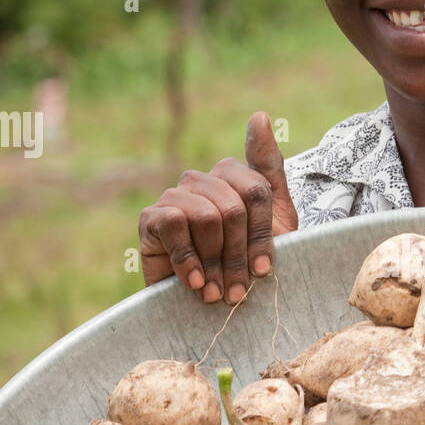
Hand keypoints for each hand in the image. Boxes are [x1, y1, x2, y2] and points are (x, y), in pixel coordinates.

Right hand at [138, 112, 297, 301]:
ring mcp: (174, 197)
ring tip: (217, 291)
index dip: (262, 236)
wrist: (211, 310)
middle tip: (239, 291)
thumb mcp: (274, 220)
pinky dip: (188, 259)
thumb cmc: (246, 265)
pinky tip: (195, 283)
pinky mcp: (150, 219)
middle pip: (232, 207)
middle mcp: (201, 180)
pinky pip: (172, 224)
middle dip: (239, 256)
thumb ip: (269, 167)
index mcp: (232, 175)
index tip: (264, 271)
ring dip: (215, 263)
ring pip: (205, 216)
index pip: (256, 191)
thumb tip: (259, 115)